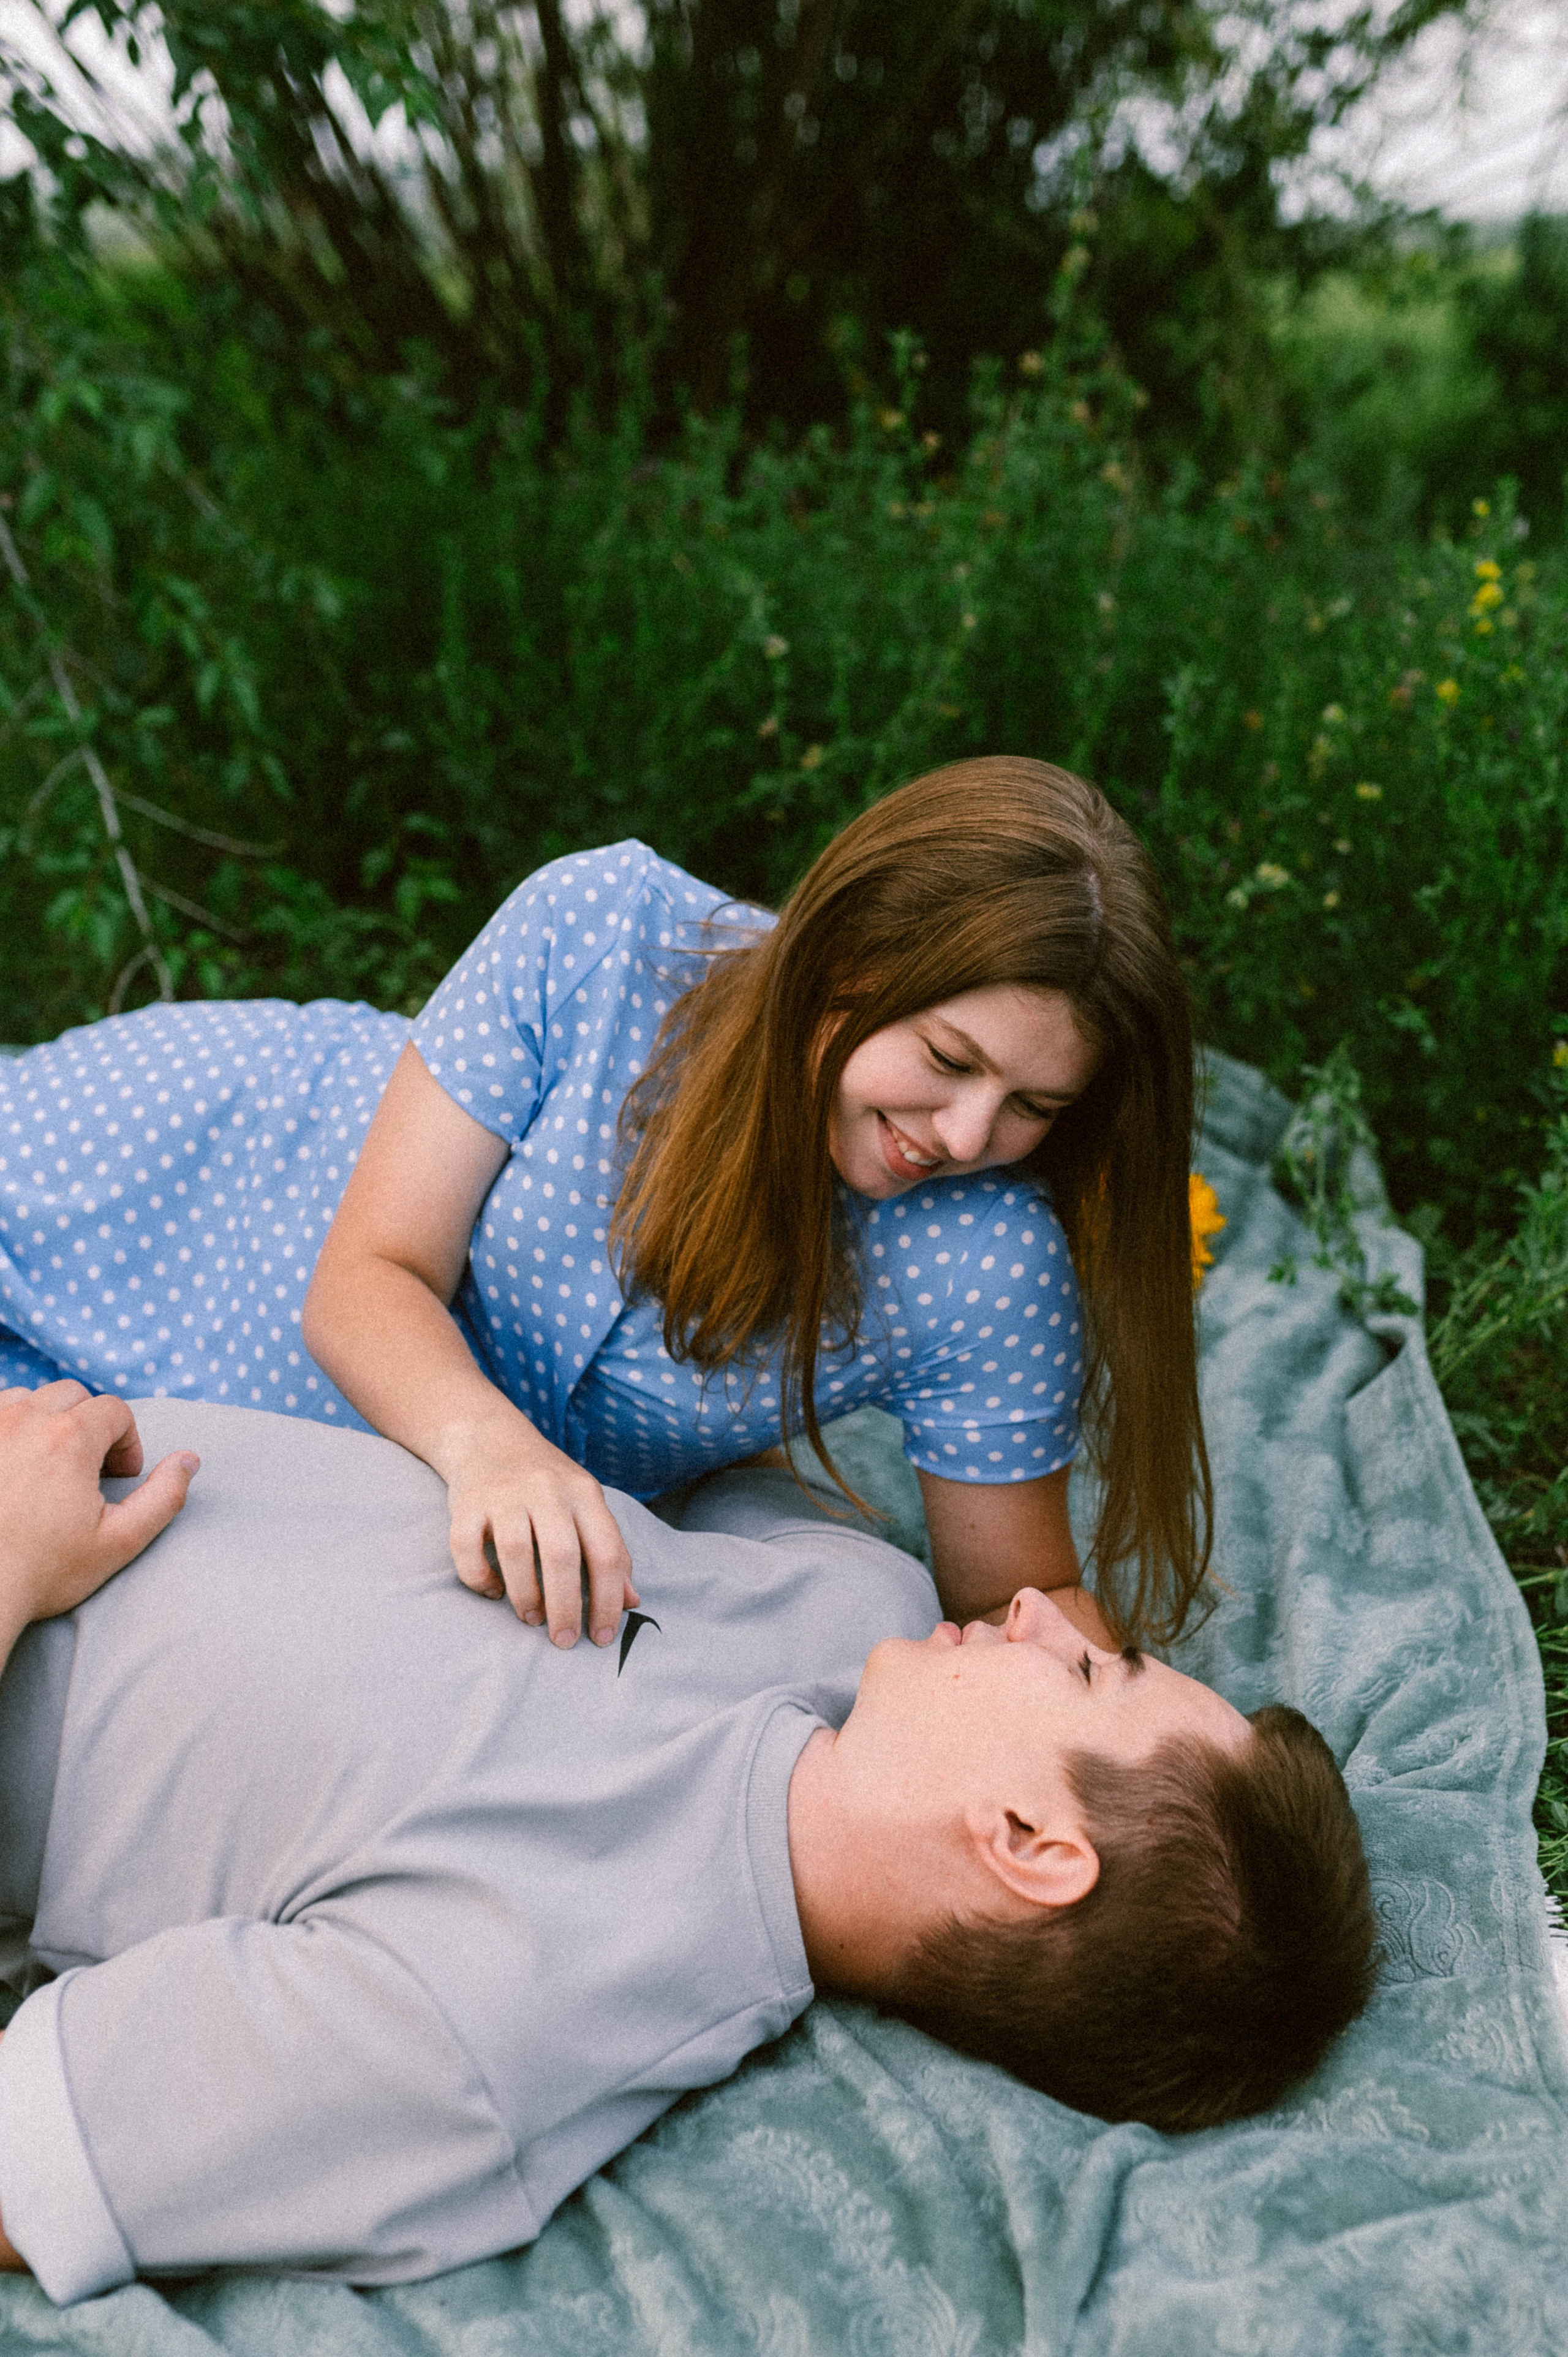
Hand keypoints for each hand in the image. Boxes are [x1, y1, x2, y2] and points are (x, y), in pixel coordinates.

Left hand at [0, 1383, 198, 1632]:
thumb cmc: (43, 1571)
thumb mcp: (119, 1541)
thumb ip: (163, 1497)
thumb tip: (189, 1461)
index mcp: (69, 1439)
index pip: (114, 1409)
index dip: (127, 1441)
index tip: (119, 1476)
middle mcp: (25, 1421)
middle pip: (74, 1396)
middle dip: (90, 1424)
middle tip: (87, 1469)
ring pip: (29, 1398)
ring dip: (47, 1420)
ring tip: (49, 1462)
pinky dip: (10, 1427)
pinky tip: (15, 1463)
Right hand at [438, 1409, 636, 1649]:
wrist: (488, 1435)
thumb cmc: (546, 1480)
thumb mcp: (586, 1503)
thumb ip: (609, 1548)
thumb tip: (632, 1601)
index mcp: (584, 1493)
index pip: (607, 1552)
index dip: (608, 1600)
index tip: (602, 1636)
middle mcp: (546, 1490)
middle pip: (562, 1556)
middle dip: (566, 1607)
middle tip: (564, 1640)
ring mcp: (504, 1495)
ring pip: (516, 1553)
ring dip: (525, 1596)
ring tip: (532, 1618)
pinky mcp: (467, 1503)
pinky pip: (467, 1548)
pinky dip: (479, 1578)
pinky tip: (492, 1591)